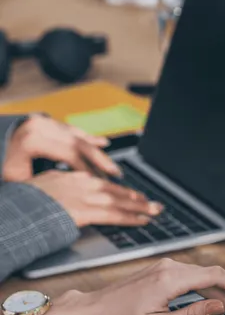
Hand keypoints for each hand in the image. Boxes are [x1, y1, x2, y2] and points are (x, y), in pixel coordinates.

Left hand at [0, 259, 224, 314]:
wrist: (90, 312)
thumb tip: (219, 306)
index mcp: (171, 279)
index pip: (216, 276)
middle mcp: (169, 267)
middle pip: (212, 273)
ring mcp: (163, 267)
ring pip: (201, 275)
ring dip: (219, 290)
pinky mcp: (159, 272)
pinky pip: (189, 277)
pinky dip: (204, 288)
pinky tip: (211, 301)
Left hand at [3, 114, 119, 181]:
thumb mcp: (19, 180)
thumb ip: (46, 183)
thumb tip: (72, 193)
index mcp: (33, 140)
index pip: (71, 154)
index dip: (89, 170)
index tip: (101, 184)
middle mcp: (39, 127)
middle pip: (79, 143)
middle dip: (100, 160)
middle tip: (115, 173)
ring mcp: (42, 122)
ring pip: (78, 136)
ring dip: (97, 151)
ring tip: (112, 165)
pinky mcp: (44, 121)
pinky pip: (71, 129)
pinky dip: (87, 138)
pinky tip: (102, 143)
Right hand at [25, 170, 162, 226]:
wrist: (15, 209)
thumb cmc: (24, 203)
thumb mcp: (43, 188)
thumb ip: (60, 189)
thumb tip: (69, 195)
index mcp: (70, 178)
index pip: (101, 183)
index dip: (120, 190)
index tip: (132, 194)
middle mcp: (80, 184)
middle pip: (115, 190)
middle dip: (136, 197)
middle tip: (153, 202)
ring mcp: (83, 197)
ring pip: (119, 202)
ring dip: (140, 207)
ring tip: (155, 211)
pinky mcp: (84, 212)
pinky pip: (113, 216)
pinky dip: (130, 218)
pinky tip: (143, 221)